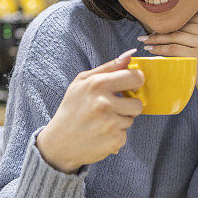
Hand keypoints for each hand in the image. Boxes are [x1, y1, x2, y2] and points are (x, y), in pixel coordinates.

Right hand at [36, 49, 143, 173]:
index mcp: (97, 84)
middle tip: (114, 107)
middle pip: (138, 103)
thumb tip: (130, 55)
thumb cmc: (72, 108)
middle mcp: (104, 103)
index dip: (136, 82)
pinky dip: (115, 135)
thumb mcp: (82, 82)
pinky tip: (101, 133)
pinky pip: (125, 134)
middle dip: (130, 106)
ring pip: (131, 119)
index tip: (131, 86)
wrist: (59, 142)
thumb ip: (108, 67)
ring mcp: (110, 123)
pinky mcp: (114, 140)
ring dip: (121, 120)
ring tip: (102, 121)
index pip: (135, 77)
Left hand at [139, 8, 197, 117]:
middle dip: (162, 29)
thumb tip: (181, 10)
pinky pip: (173, 49)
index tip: (156, 25)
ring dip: (156, 38)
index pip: (189, 18)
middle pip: (182, 26)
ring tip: (144, 40)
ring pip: (175, 36)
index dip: (172, 21)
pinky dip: (159, 48)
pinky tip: (150, 49)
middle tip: (146, 33)